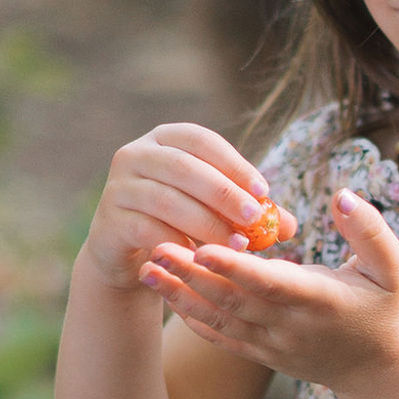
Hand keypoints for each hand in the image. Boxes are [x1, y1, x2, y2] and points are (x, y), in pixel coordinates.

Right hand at [75, 122, 272, 298]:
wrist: (130, 255)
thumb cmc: (180, 224)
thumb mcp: (213, 212)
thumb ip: (247, 213)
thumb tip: (290, 226)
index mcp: (164, 138)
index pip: (201, 140)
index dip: (234, 163)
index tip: (264, 191)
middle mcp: (135, 154)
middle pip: (183, 167)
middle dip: (224, 193)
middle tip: (254, 218)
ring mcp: (118, 186)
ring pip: (166, 200)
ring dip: (206, 223)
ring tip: (238, 246)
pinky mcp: (109, 221)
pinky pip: (147, 229)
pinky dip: (178, 244)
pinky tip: (203, 259)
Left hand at [142, 186, 398, 391]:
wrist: (376, 368)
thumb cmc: (384, 305)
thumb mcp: (392, 266)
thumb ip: (369, 229)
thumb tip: (341, 195)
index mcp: (320, 300)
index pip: (271, 282)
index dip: (235, 268)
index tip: (203, 246)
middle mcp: (290, 325)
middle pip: (233, 300)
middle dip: (192, 276)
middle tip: (156, 247)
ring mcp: (272, 343)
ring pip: (219, 320)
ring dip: (180, 296)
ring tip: (146, 269)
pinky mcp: (261, 353)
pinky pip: (220, 338)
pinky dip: (191, 318)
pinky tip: (164, 294)